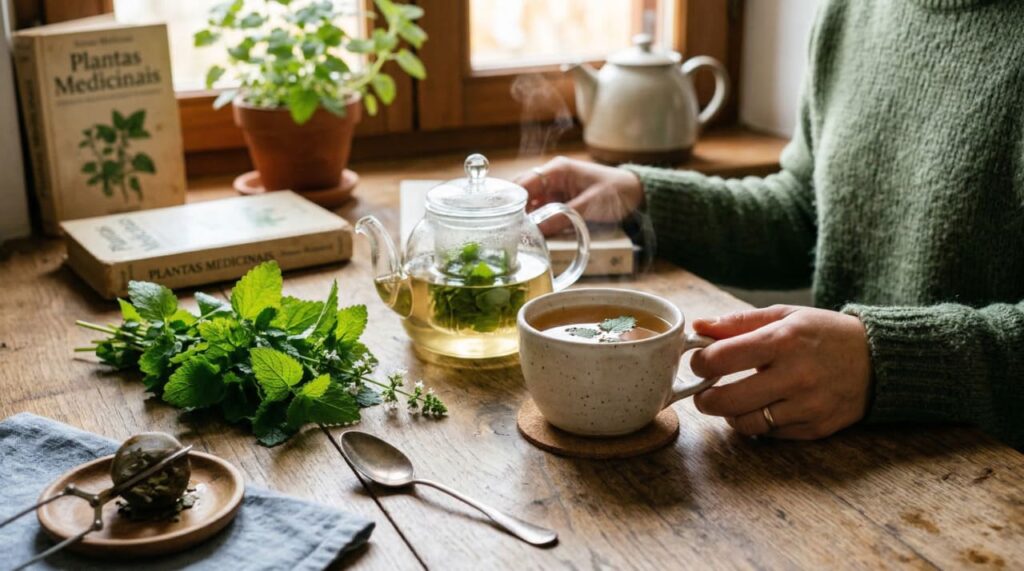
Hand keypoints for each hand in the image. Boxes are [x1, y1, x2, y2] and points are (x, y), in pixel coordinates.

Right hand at [515, 156, 643, 234]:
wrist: (635, 193)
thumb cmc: (615, 191)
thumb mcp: (590, 205)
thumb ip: (563, 217)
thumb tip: (537, 230)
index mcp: (558, 169)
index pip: (525, 182)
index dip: (512, 200)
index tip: (505, 219)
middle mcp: (552, 177)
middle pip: (523, 193)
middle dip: (515, 210)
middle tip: (508, 231)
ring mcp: (555, 190)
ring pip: (530, 204)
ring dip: (526, 218)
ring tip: (518, 236)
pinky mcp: (559, 201)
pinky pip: (542, 211)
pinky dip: (537, 222)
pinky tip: (532, 234)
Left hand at [690, 305, 871, 439]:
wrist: (878, 360)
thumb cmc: (824, 334)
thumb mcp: (785, 316)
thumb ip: (738, 323)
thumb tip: (698, 327)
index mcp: (783, 341)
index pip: (721, 359)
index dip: (700, 363)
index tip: (700, 362)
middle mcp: (795, 376)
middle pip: (726, 400)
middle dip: (704, 398)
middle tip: (704, 392)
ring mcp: (806, 406)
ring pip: (745, 424)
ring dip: (729, 414)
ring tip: (732, 401)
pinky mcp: (815, 428)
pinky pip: (770, 434)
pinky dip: (758, 424)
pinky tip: (762, 408)